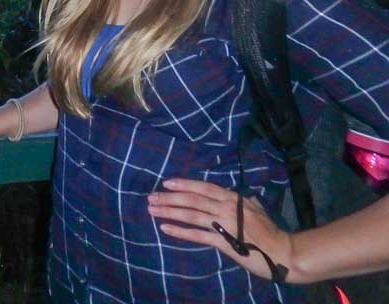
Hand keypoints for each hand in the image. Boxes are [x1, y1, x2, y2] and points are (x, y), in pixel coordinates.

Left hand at [148, 178, 294, 281]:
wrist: (283, 252)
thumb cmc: (271, 231)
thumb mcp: (257, 209)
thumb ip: (245, 201)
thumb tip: (242, 195)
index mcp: (232, 199)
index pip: (204, 187)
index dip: (184, 184)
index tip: (166, 183)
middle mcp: (225, 208)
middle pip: (192, 199)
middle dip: (169, 197)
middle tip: (151, 197)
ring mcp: (224, 224)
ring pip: (191, 215)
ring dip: (169, 212)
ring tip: (152, 210)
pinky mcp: (224, 242)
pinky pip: (198, 235)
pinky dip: (180, 232)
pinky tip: (165, 229)